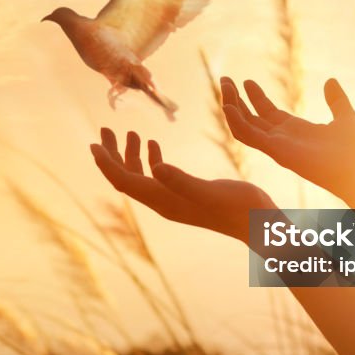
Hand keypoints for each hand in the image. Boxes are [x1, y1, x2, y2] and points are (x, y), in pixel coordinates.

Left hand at [90, 128, 274, 243]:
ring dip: (130, 155)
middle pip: (126, 178)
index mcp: (164, 200)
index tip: (94, 142)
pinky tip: (152, 144)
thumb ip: (181, 180)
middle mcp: (163, 202)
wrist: (261, 226)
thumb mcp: (210, 190)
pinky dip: (151, 159)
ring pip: (141, 176)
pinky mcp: (185, 195)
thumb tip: (154, 167)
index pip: (124, 182)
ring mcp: (174, 200)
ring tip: (129, 132)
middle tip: (105, 128)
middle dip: (112, 154)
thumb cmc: (239, 207)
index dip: (106, 163)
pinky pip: (158, 177)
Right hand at [220, 76, 354, 205]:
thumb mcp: (345, 116)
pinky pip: (248, 136)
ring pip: (243, 125)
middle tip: (225, 80)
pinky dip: (236, 122)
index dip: (256, 97)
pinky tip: (228, 107)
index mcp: (294, 131)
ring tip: (224, 85)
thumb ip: (336, 100)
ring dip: (231, 106)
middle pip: (250, 118)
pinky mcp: (275, 150)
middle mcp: (281, 139)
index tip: (246, 81)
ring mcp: (276, 145)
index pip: (267, 112)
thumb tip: (330, 81)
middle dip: (236, 99)